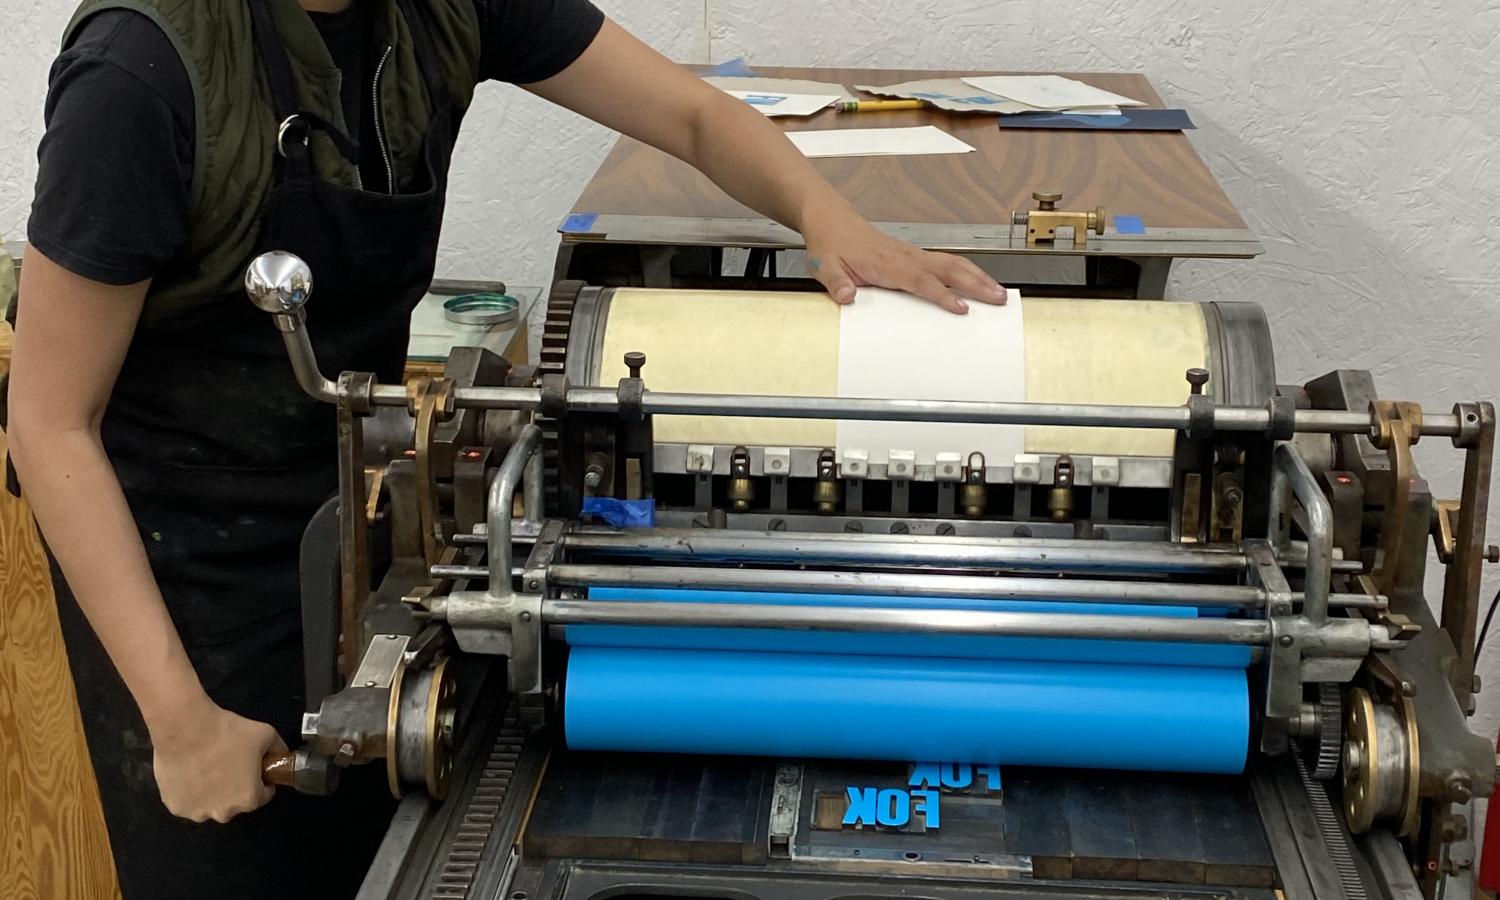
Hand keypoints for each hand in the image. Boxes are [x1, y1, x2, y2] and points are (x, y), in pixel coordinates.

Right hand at [148, 694, 285, 822]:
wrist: (186, 727)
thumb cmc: (226, 732)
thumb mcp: (266, 734)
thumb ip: (279, 750)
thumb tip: (283, 757)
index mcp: (248, 799)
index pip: (262, 795)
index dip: (260, 780)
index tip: (253, 768)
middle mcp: (223, 813)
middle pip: (236, 802)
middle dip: (236, 787)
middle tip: (229, 764)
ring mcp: (197, 812)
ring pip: (211, 804)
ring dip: (212, 792)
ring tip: (208, 767)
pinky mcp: (175, 807)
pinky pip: (189, 802)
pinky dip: (191, 792)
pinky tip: (191, 772)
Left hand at [802, 208, 1006, 313]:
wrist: (831, 220)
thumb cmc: (831, 243)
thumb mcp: (824, 266)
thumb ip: (837, 283)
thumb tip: (847, 296)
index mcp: (887, 264)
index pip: (921, 282)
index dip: (942, 296)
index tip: (961, 308)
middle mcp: (905, 257)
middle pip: (949, 270)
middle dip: (976, 284)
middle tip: (999, 298)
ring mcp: (912, 254)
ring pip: (953, 264)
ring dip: (978, 277)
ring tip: (998, 291)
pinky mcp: (912, 254)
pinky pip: (945, 261)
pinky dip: (966, 270)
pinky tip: (977, 280)